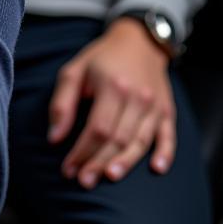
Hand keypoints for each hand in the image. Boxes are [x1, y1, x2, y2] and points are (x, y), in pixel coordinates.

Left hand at [48, 17, 175, 187]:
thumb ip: (62, 104)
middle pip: (119, 139)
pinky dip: (165, 154)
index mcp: (112, 87)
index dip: (82, 151)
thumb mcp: (74, 72)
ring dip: (125, 163)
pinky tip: (156, 169)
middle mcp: (137, 98)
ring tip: (108, 177)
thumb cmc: (100, 59)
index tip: (68, 169)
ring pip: (141, 141)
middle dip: (99, 163)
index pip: (97, 128)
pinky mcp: (167, 111)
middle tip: (83, 181)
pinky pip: (169, 136)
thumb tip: (54, 138)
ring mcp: (155, 106)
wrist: (138, 42)